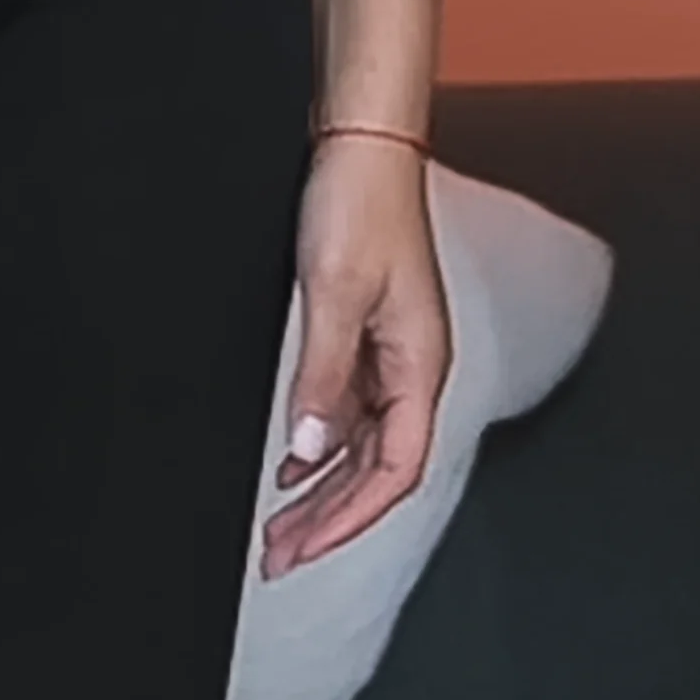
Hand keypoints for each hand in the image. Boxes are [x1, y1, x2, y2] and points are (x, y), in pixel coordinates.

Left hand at [264, 133, 455, 574]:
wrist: (362, 142)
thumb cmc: (361, 202)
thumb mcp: (332, 293)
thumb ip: (321, 378)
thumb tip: (307, 452)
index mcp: (421, 363)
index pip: (397, 471)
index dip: (349, 520)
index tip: (302, 550)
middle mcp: (414, 365)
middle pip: (380, 469)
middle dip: (331, 520)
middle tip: (279, 557)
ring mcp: (392, 352)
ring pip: (363, 446)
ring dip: (323, 490)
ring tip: (280, 525)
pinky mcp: (369, 334)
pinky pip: (350, 412)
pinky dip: (320, 448)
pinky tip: (292, 464)